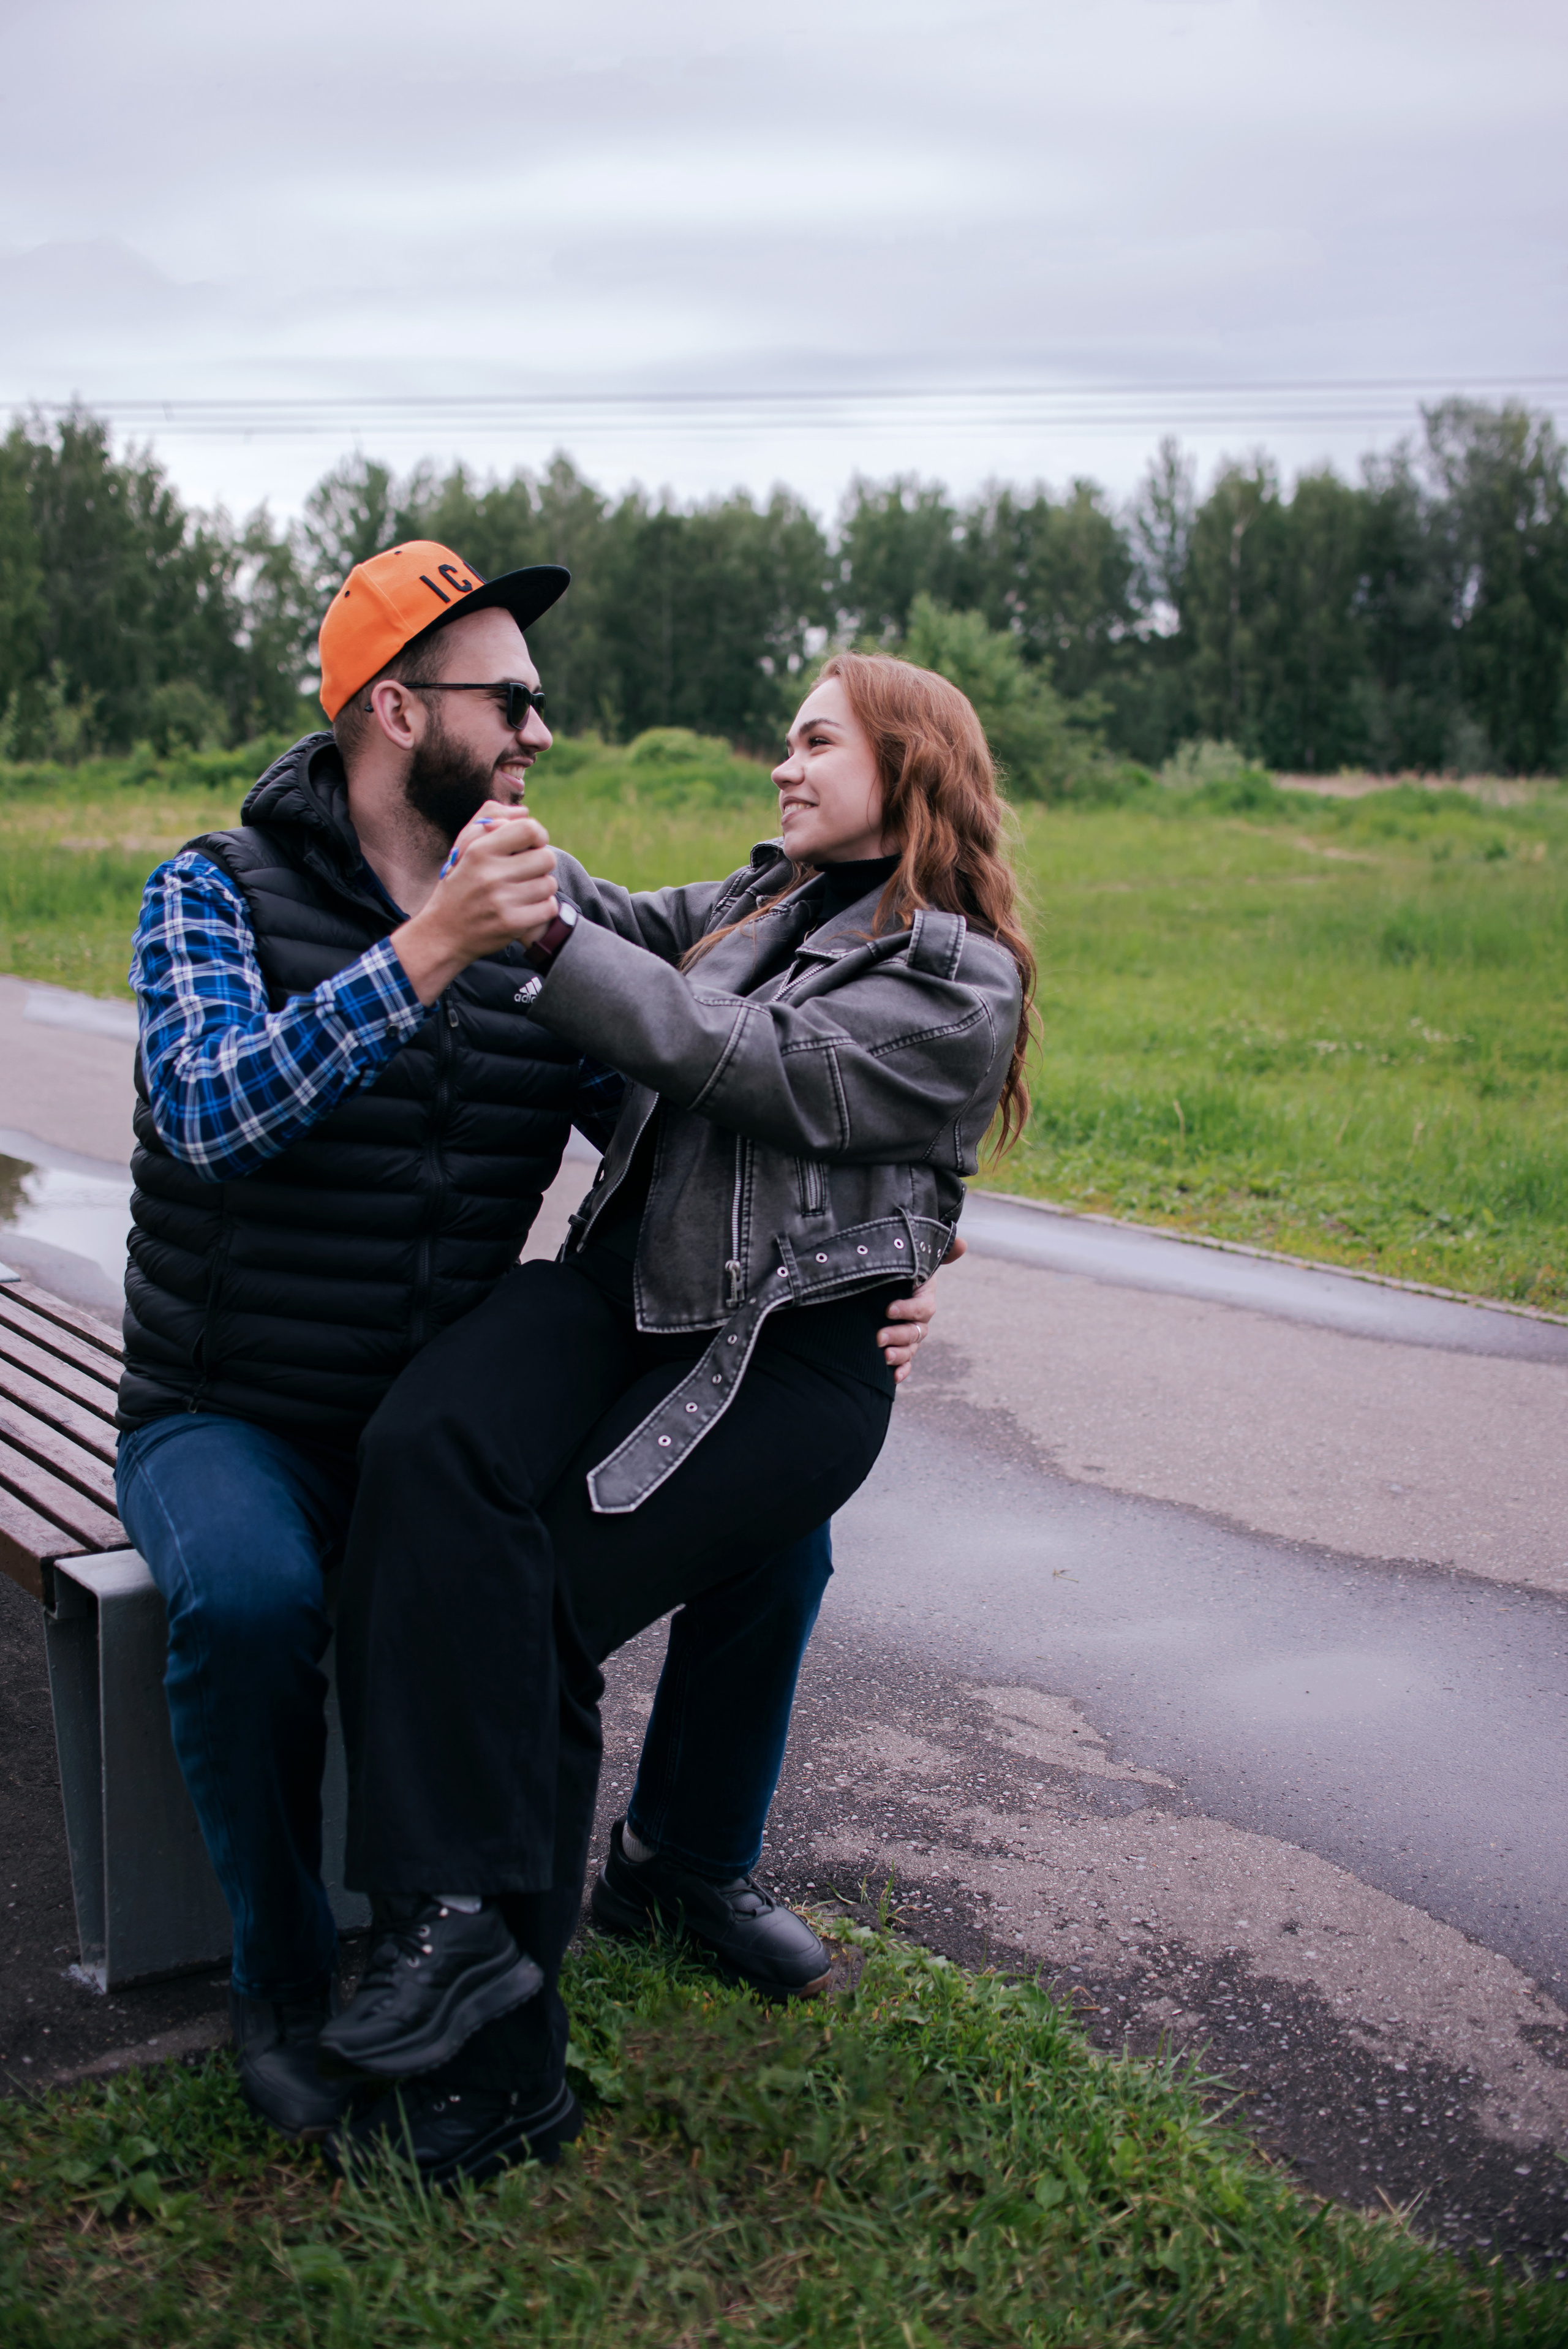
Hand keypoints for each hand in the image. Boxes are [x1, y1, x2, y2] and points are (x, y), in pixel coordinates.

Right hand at [392, 805, 558, 1003]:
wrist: (441, 934)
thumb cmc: (457, 886)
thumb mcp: (463, 848)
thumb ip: (489, 820)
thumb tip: (524, 812)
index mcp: (479, 850)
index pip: (529, 829)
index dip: (537, 836)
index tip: (531, 846)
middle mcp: (490, 874)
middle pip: (546, 857)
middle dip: (540, 864)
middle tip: (527, 872)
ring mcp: (502, 900)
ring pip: (549, 884)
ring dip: (541, 888)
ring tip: (524, 891)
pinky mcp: (512, 924)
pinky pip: (549, 908)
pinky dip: (542, 908)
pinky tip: (527, 907)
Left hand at [877, 1236, 963, 1383]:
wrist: (886, 1284)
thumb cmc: (904, 1269)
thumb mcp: (918, 1258)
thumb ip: (940, 1252)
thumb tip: (964, 1244)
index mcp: (924, 1299)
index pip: (923, 1308)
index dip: (908, 1310)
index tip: (889, 1309)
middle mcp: (920, 1320)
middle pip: (916, 1332)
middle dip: (899, 1335)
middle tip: (879, 1337)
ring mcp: (911, 1334)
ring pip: (911, 1348)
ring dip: (900, 1354)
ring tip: (884, 1355)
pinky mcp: (901, 1346)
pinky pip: (907, 1361)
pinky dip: (903, 1370)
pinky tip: (894, 1377)